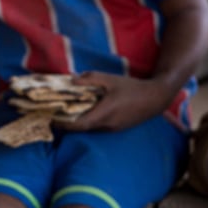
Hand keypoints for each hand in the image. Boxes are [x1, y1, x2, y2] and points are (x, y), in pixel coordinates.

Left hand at [52, 72, 172, 132]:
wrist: (156, 98)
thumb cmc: (132, 88)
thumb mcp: (110, 79)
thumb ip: (90, 78)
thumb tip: (72, 80)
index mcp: (104, 114)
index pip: (78, 125)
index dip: (63, 124)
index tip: (50, 119)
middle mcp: (107, 125)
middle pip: (81, 128)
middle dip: (66, 123)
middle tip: (53, 114)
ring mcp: (112, 129)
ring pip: (90, 128)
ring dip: (77, 122)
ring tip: (64, 112)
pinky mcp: (117, 128)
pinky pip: (98, 126)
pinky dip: (88, 121)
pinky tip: (84, 111)